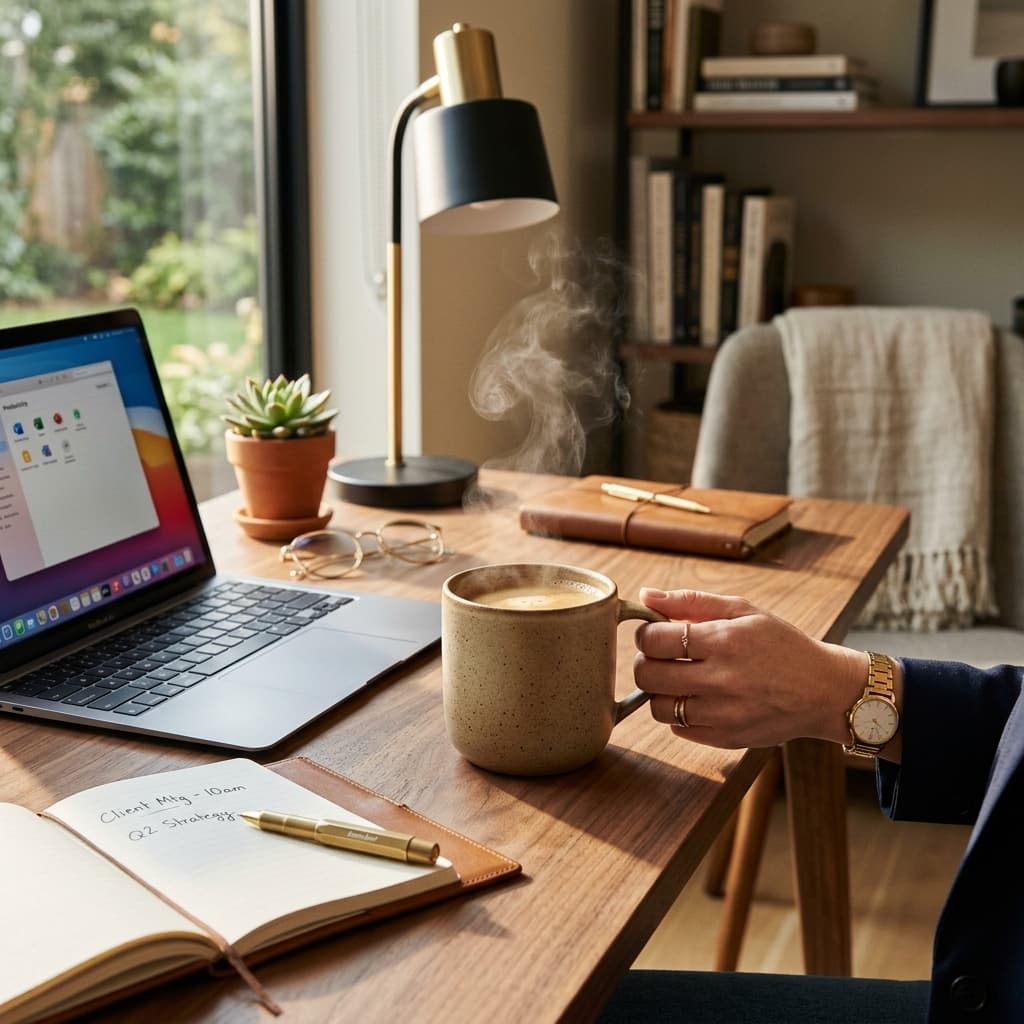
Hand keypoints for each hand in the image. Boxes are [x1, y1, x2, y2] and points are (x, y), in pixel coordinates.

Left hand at [633, 588, 866, 749]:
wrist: (823, 691)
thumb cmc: (781, 645)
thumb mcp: (743, 611)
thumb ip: (690, 602)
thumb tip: (645, 595)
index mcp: (724, 642)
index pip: (654, 640)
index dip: (646, 634)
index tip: (654, 634)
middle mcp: (721, 680)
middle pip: (648, 675)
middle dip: (647, 662)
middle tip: (661, 657)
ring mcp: (723, 714)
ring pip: (657, 707)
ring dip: (661, 691)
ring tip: (680, 679)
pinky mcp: (726, 738)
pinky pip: (678, 728)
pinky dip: (680, 714)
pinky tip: (698, 698)